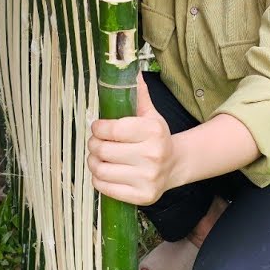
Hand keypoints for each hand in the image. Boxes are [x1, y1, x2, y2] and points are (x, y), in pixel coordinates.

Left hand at [88, 73, 174, 205]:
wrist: (175, 165)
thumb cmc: (156, 137)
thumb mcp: (150, 114)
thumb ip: (137, 95)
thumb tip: (131, 72)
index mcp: (154, 130)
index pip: (112, 129)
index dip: (98, 128)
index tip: (98, 127)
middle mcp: (153, 155)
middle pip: (103, 150)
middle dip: (94, 144)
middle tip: (96, 143)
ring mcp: (148, 178)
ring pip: (100, 170)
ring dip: (93, 162)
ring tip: (98, 157)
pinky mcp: (142, 196)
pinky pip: (104, 188)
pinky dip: (98, 179)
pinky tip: (106, 172)